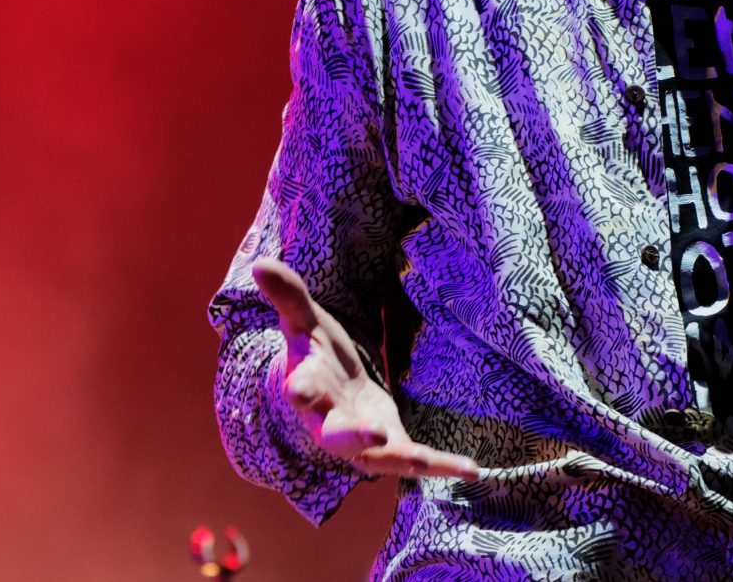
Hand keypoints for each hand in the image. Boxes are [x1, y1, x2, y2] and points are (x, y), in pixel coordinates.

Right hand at [252, 260, 478, 479]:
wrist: (330, 393)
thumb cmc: (319, 355)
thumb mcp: (307, 323)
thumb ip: (288, 296)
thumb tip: (259, 263)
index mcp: (310, 388)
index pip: (302, 389)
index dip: (300, 389)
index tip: (296, 389)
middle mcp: (331, 422)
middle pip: (337, 435)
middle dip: (353, 436)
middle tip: (374, 435)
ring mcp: (361, 441)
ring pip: (378, 457)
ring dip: (403, 459)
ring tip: (427, 460)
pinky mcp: (390, 447)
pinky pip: (416, 462)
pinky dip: (442, 466)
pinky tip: (473, 470)